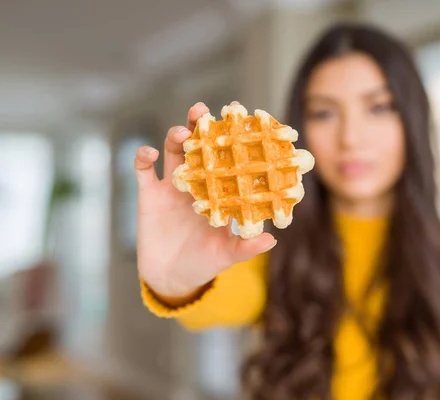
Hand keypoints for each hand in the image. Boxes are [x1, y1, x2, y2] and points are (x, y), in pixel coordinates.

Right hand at [134, 102, 275, 300]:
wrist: (171, 279)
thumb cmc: (205, 263)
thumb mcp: (227, 255)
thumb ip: (246, 247)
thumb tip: (272, 238)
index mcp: (219, 191)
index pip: (226, 158)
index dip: (231, 138)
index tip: (240, 118)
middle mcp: (197, 183)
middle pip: (199, 146)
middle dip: (200, 126)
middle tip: (203, 111)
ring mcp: (172, 187)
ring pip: (173, 152)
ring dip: (176, 137)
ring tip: (183, 132)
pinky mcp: (149, 195)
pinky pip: (143, 171)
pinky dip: (143, 157)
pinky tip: (150, 152)